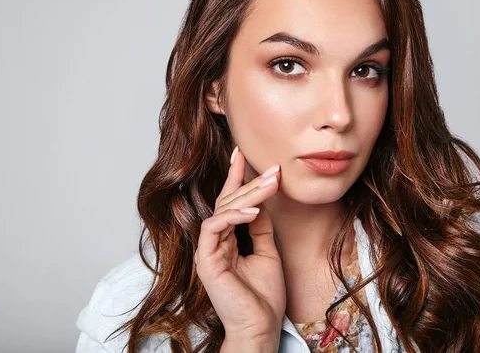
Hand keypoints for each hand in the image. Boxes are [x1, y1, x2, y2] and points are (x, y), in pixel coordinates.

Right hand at [194, 146, 285, 342]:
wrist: (260, 325)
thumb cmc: (263, 294)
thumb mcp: (267, 251)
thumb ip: (260, 227)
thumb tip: (260, 202)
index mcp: (226, 239)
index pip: (229, 202)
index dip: (235, 176)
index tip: (241, 153)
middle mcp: (215, 241)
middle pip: (227, 202)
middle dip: (249, 182)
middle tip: (273, 169)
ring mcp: (209, 250)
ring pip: (222, 210)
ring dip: (248, 195)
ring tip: (272, 185)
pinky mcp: (206, 259)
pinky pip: (214, 227)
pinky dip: (234, 216)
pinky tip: (254, 211)